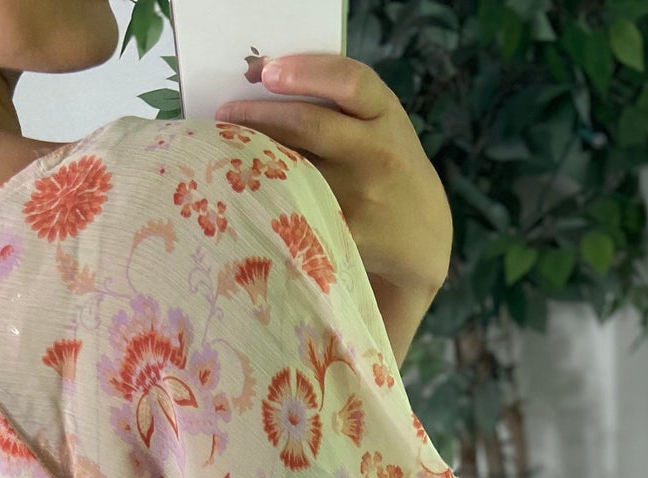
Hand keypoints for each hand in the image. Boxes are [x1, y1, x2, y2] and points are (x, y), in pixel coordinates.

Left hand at [214, 54, 453, 295]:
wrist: (422, 235)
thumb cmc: (388, 167)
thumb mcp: (381, 126)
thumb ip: (342, 104)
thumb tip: (268, 79)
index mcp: (387, 116)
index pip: (350, 82)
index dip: (306, 73)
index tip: (267, 73)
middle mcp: (377, 153)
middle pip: (311, 126)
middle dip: (261, 116)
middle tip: (225, 114)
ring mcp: (361, 198)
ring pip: (296, 171)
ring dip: (255, 158)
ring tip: (226, 149)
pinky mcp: (345, 234)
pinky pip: (296, 210)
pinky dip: (267, 198)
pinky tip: (244, 192)